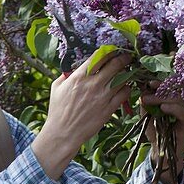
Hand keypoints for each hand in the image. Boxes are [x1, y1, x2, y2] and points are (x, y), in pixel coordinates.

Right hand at [32, 52, 132, 179]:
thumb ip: (65, 74)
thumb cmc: (57, 111)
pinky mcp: (109, 109)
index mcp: (79, 76)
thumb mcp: (56, 87)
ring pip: (123, 78)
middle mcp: (92, 84)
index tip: (112, 50)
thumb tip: (73, 67)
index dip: (108, 51)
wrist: (63, 133)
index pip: (98, 56)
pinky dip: (127, 88)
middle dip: (123, 57)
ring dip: (127, 73)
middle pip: (115, 64)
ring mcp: (102, 96)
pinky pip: (125, 93)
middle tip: (127, 56)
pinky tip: (124, 88)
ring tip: (127, 72)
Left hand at [140, 82, 183, 183]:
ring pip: (179, 98)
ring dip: (162, 98)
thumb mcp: (148, 115)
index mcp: (176, 98)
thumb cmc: (156, 131)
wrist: (162, 151)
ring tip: (149, 101)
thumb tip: (143, 90)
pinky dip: (172, 108)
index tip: (150, 83)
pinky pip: (183, 111)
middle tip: (145, 96)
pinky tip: (162, 109)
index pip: (172, 85)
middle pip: (175, 90)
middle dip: (159, 91)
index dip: (161, 83)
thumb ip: (146, 103)